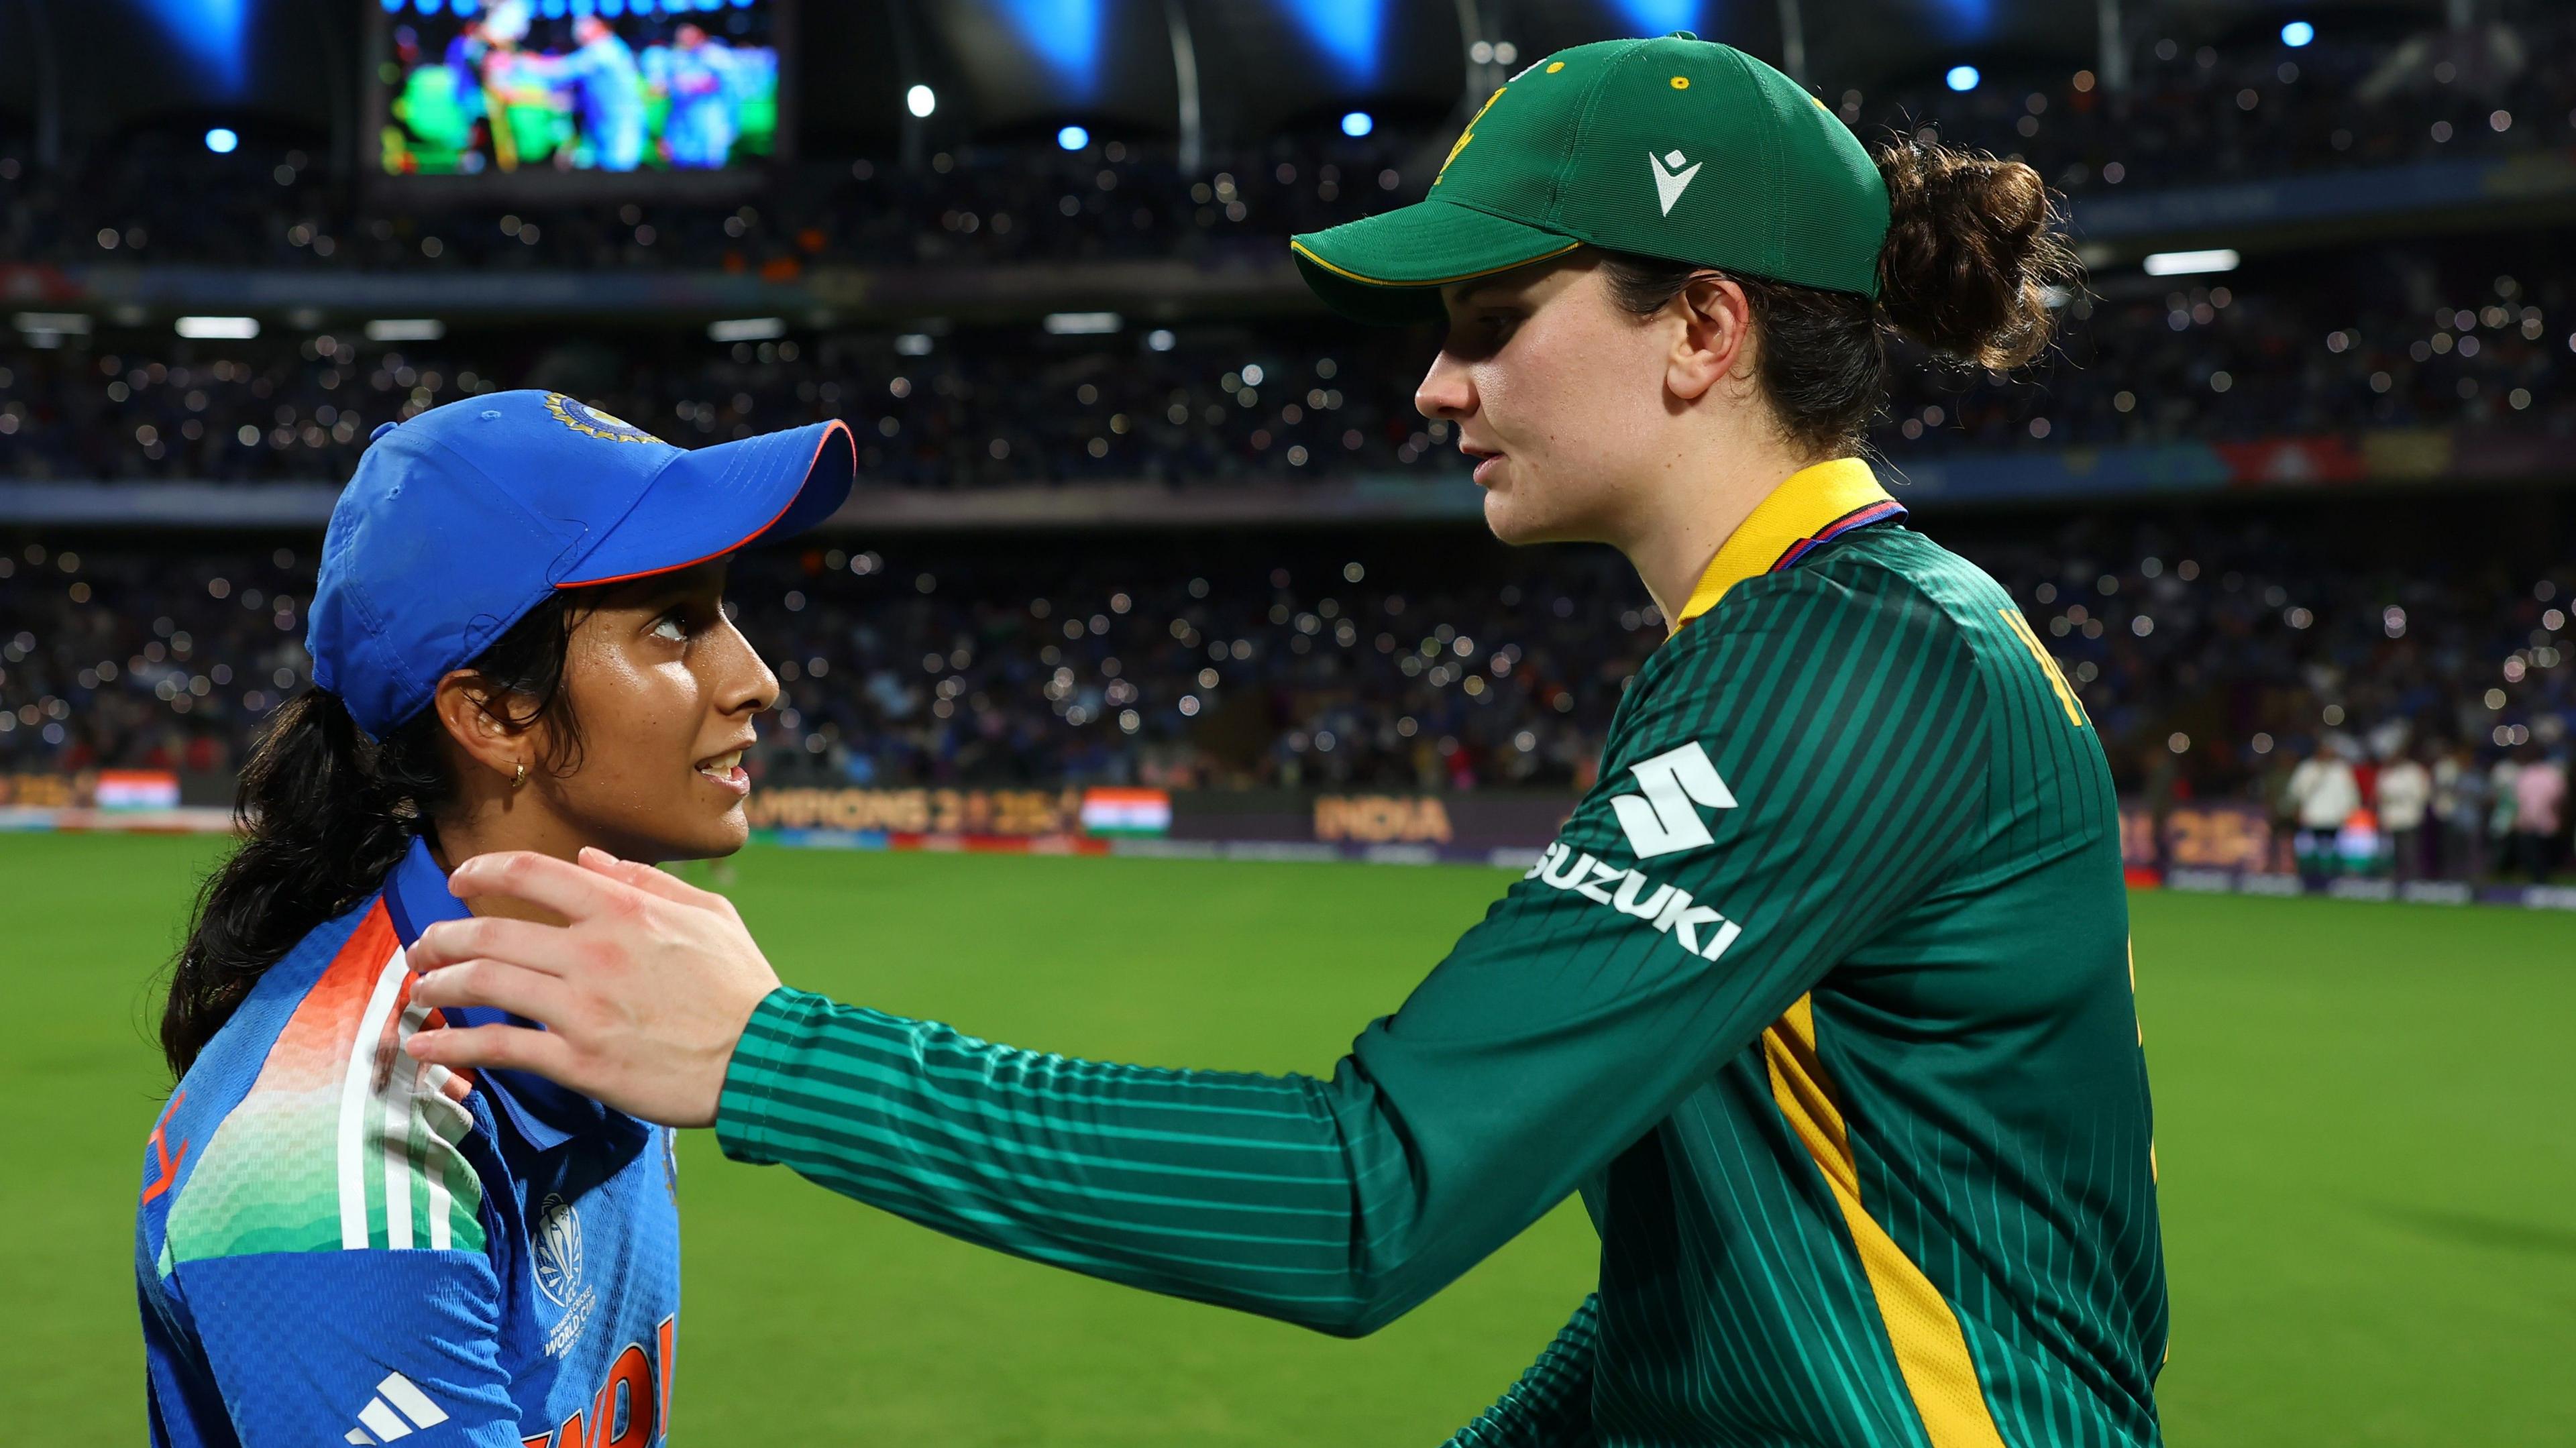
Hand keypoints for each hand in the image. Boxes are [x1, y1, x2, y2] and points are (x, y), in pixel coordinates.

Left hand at [402, 847, 780, 1127]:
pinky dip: (451, 1046)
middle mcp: (594, 952)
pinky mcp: (579, 1062)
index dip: (481, 871)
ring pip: (483, 985)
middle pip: (489, 933)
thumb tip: (586, 858)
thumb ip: (643, 881)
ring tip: (420, 989)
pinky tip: (423, 1046)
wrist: (765, 1059)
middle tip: (424, 946)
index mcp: (623, 910)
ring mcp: (583, 1009)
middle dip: (441, 936)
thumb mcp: (707, 914)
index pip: (529, 874)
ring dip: (437, 984)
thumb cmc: (742, 986)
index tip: (459, 880)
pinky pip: (498, 1048)